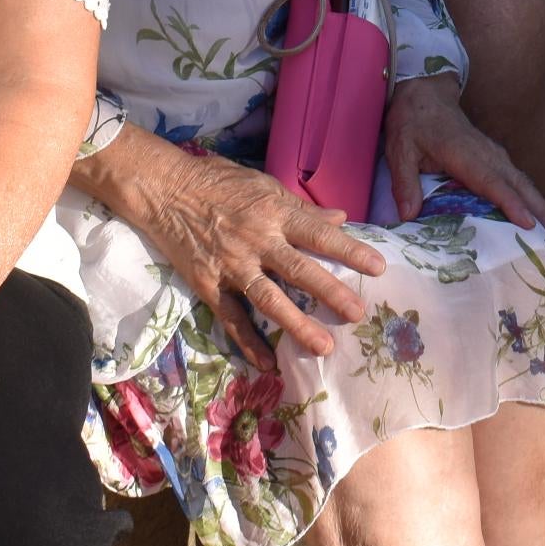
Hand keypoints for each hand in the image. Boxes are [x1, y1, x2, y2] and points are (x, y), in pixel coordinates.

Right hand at [125, 138, 386, 370]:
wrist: (166, 189)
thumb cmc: (219, 182)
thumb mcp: (264, 185)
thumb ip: (302, 207)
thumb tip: (340, 218)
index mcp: (274, 212)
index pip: (319, 234)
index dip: (350, 250)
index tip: (378, 268)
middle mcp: (257, 240)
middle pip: (300, 270)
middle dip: (331, 293)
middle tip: (358, 314)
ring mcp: (232, 265)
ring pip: (269, 299)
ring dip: (297, 324)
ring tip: (323, 346)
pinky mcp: (208, 284)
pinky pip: (232, 318)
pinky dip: (249, 342)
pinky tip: (268, 363)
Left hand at [380, 74, 544, 242]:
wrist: (427, 94)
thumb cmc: (413, 123)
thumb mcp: (400, 149)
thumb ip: (405, 182)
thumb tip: (408, 215)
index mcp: (465, 153)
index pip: (492, 181)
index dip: (511, 203)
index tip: (529, 225)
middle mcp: (488, 155)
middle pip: (522, 187)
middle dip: (544, 216)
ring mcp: (496, 156)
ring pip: (527, 186)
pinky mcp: (498, 160)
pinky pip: (521, 184)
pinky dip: (536, 203)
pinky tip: (544, 224)